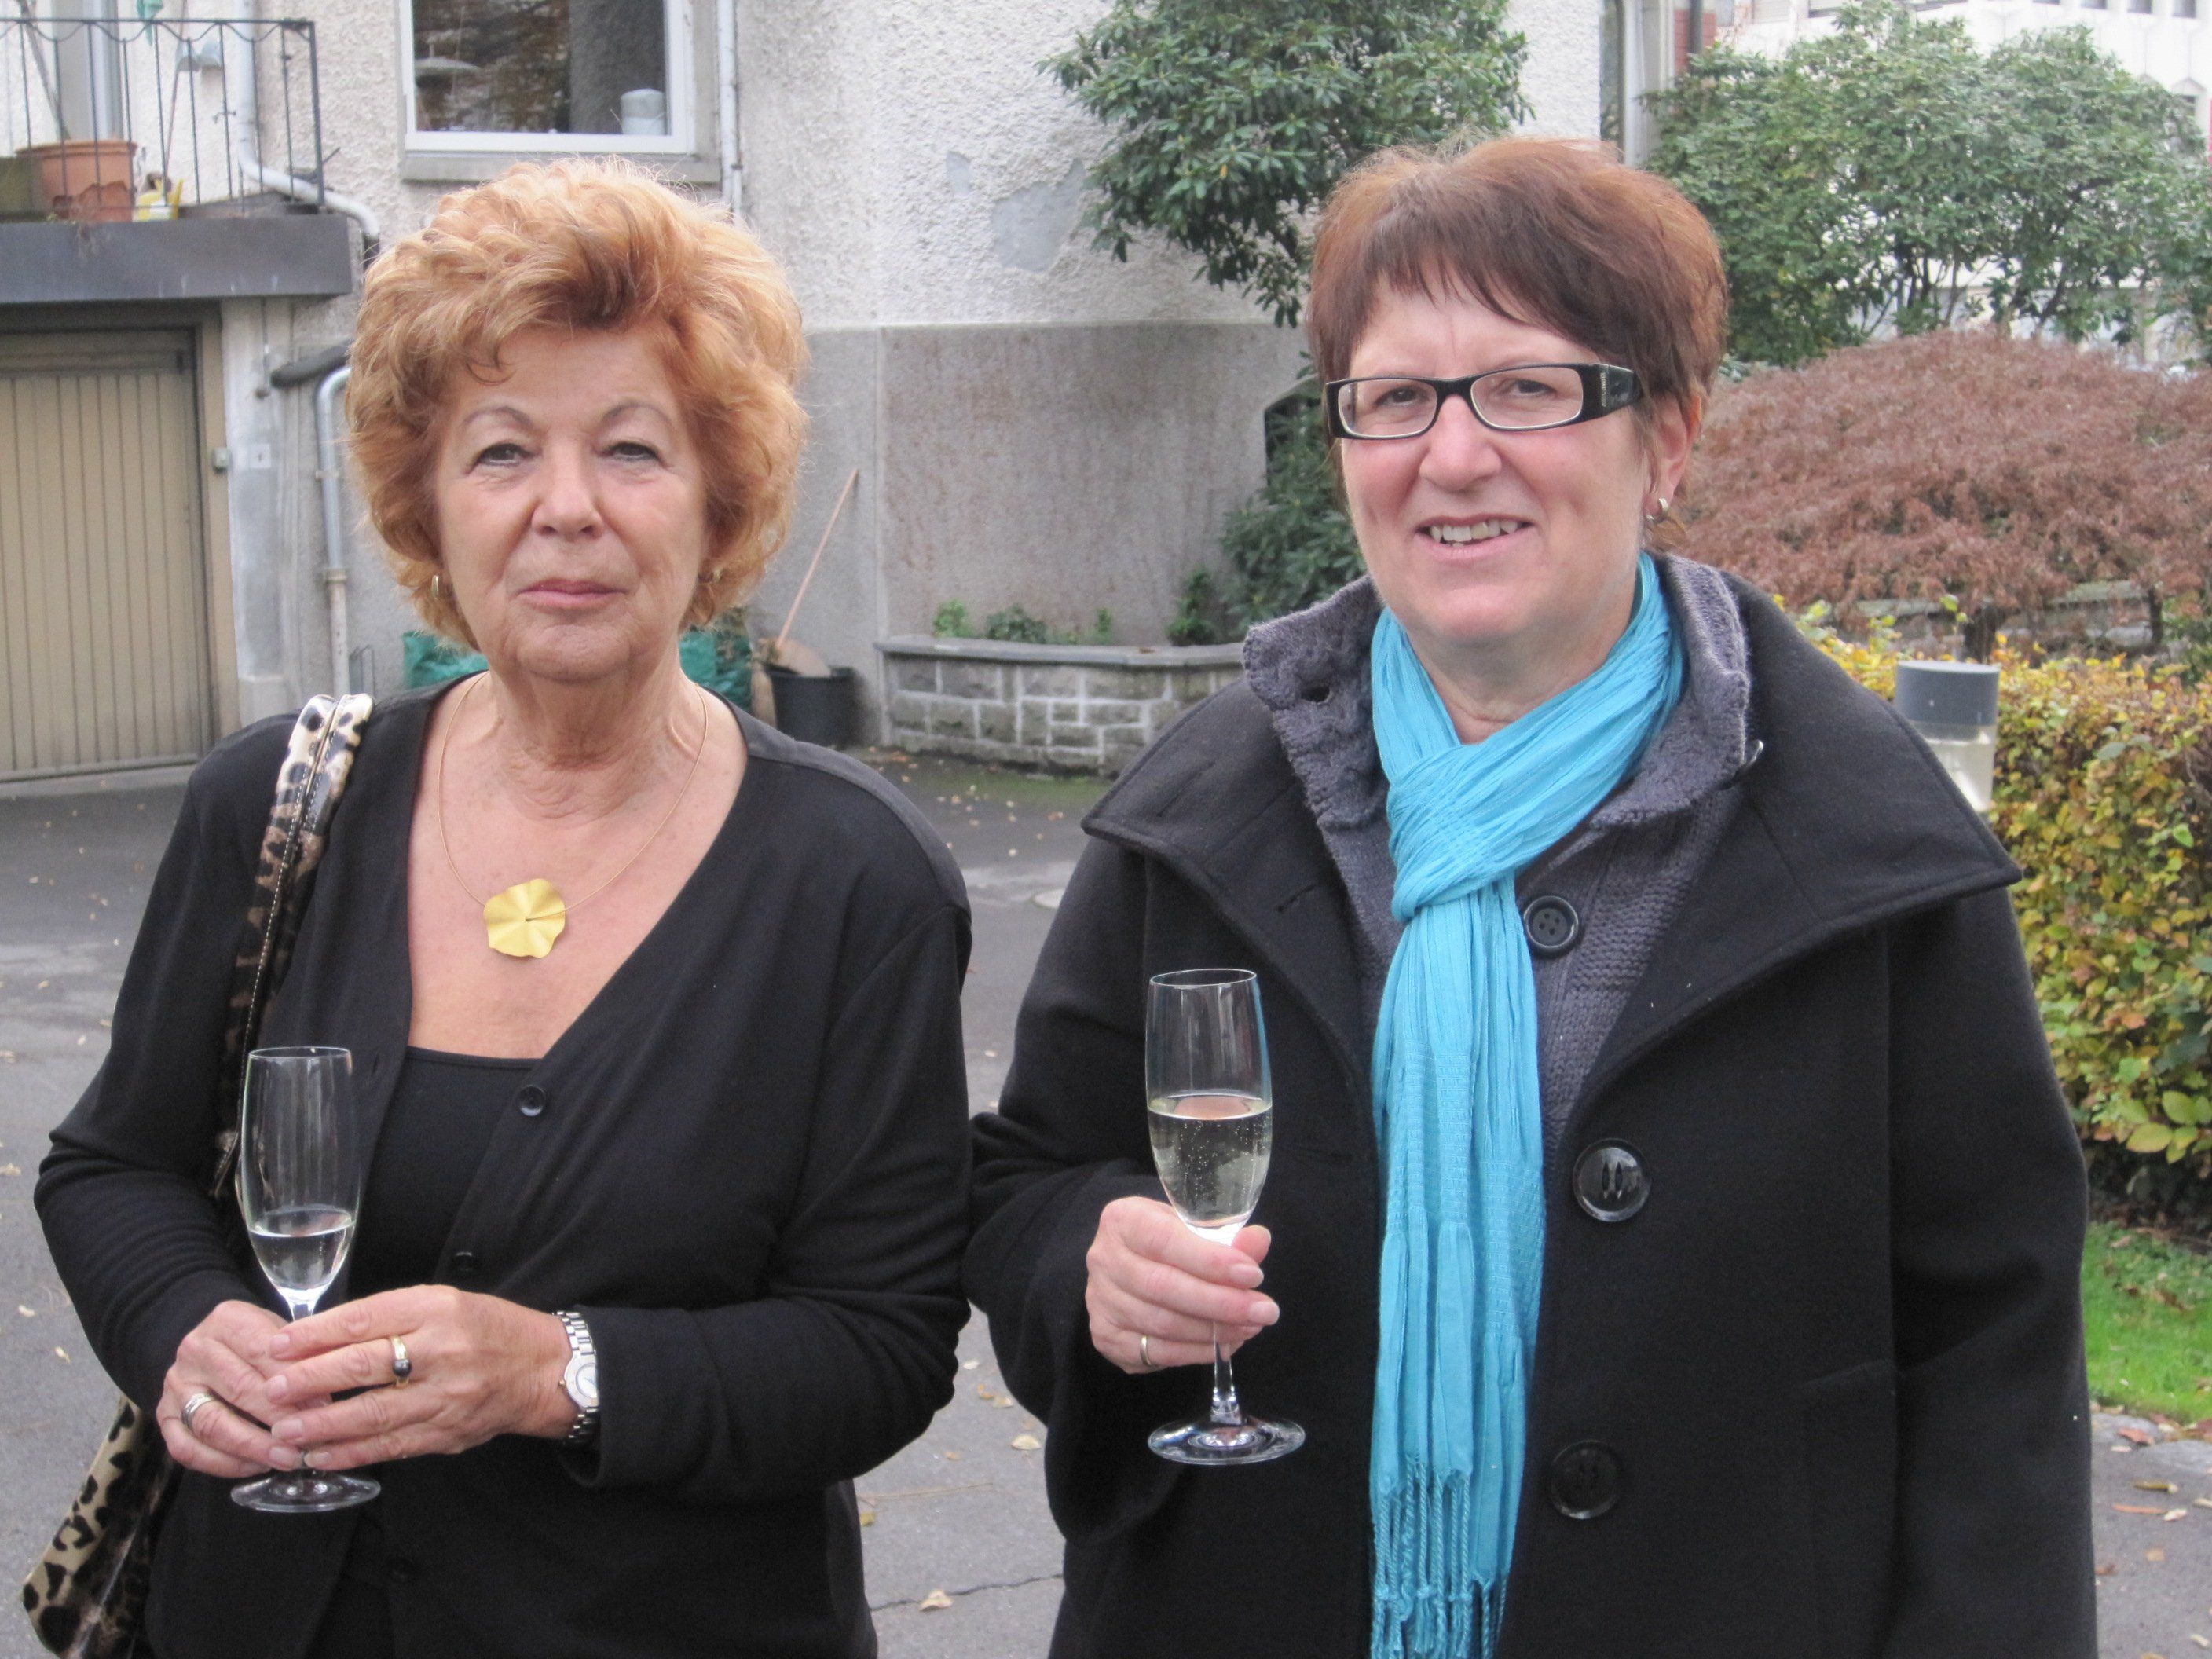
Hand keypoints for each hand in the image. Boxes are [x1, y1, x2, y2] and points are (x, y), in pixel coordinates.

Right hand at [157, 1300, 320, 1476]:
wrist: (211, 1344)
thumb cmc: (259, 1341)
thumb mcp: (281, 1333)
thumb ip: (300, 1356)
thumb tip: (323, 1395)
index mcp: (226, 1321)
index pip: (261, 1350)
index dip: (292, 1380)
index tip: (321, 1405)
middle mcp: (194, 1350)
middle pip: (238, 1388)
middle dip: (277, 1417)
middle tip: (308, 1438)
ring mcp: (175, 1385)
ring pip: (211, 1423)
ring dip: (252, 1446)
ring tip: (286, 1458)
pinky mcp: (164, 1417)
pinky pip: (188, 1449)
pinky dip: (223, 1464)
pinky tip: (256, 1466)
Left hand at [262, 1286, 572, 1471]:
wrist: (542, 1369)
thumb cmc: (486, 1329)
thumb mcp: (443, 1303)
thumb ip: (388, 1317)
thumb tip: (318, 1337)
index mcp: (438, 1309)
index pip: (366, 1320)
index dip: (316, 1334)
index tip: (277, 1345)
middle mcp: (443, 1351)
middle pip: (364, 1366)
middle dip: (310, 1381)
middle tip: (271, 1390)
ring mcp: (446, 1397)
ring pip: (373, 1414)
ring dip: (322, 1425)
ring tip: (284, 1431)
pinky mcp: (448, 1434)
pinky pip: (391, 1446)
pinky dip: (351, 1453)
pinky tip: (321, 1455)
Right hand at [1086, 1196, 1276, 1375]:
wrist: (1125, 1269)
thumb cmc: (1166, 1243)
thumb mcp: (1193, 1228)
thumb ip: (1226, 1237)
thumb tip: (1258, 1241)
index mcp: (1123, 1220)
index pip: (1165, 1240)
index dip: (1210, 1260)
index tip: (1252, 1275)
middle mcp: (1104, 1259)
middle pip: (1164, 1287)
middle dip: (1221, 1302)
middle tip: (1264, 1310)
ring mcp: (1100, 1301)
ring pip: (1162, 1324)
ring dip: (1213, 1330)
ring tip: (1250, 1327)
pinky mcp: (1106, 1336)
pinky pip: (1156, 1352)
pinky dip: (1196, 1352)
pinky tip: (1224, 1345)